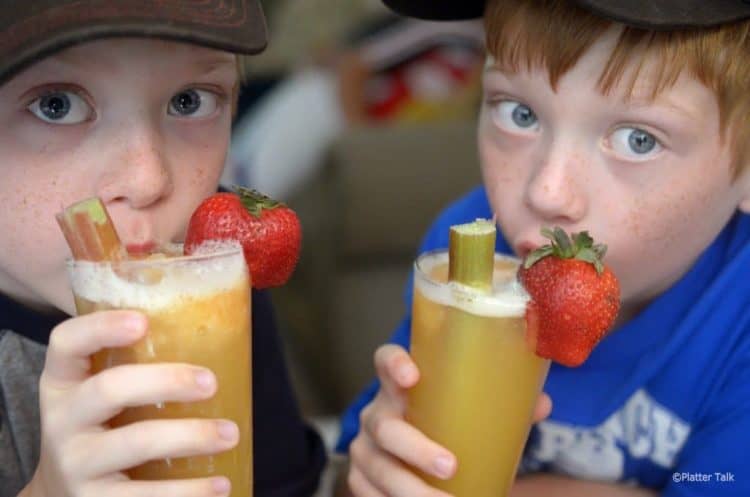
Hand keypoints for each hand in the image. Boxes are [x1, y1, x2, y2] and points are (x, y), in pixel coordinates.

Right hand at [23, 310, 237, 496]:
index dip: (100, 327)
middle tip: (211, 383)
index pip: (67, 342)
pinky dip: (188, 493)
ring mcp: (76, 465)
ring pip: (136, 443)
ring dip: (191, 436)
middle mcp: (62, 421)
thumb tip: (213, 330)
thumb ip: (134, 364)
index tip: (143, 321)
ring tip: (230, 434)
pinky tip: (220, 485)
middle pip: (110, 389)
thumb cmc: (100, 428)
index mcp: (63, 382)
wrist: (62, 496)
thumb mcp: (98, 394)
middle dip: (166, 381)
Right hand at [346, 344, 551, 496]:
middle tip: (449, 465)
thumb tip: (541, 404)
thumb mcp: (468, 411)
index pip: (385, 360)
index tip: (412, 375)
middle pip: (385, 426)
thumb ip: (502, 404)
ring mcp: (365, 447)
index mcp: (399, 386)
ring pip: (378, 467)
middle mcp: (376, 413)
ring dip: (410, 489)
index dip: (394, 364)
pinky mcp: (360, 477)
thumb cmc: (445, 424)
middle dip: (415, 448)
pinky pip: (368, 494)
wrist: (416, 456)